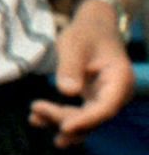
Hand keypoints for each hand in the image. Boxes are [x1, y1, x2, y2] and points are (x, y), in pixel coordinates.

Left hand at [29, 0, 135, 146]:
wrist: (94, 27)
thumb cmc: (86, 32)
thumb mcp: (74, 44)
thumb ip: (70, 67)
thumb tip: (68, 92)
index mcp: (120, 79)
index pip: (105, 108)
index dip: (86, 121)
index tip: (64, 127)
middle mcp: (117, 93)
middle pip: (93, 117)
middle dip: (65, 120)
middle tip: (36, 111)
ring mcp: (106, 98)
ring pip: (85, 120)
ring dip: (60, 122)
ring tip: (34, 119)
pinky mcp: (93, 99)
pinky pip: (79, 114)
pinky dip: (59, 117)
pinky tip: (37, 119)